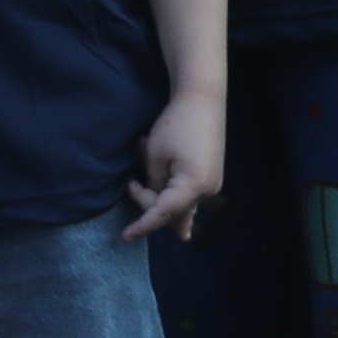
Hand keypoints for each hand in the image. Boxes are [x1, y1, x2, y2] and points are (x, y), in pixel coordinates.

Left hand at [122, 88, 225, 241]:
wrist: (203, 100)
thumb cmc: (176, 125)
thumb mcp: (155, 157)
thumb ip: (153, 186)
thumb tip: (155, 202)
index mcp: (193, 187)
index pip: (162, 214)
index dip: (142, 226)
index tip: (125, 236)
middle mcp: (208, 191)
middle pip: (171, 212)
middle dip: (148, 201)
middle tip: (131, 182)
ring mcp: (212, 184)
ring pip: (179, 204)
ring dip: (159, 194)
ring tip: (149, 165)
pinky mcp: (211, 176)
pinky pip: (187, 195)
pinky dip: (170, 192)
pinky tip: (161, 186)